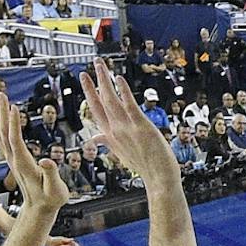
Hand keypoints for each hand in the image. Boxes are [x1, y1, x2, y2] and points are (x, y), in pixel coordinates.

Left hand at [0, 93, 68, 220]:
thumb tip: (47, 160)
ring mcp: (10, 159)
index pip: (15, 139)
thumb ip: (51, 174)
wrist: (39, 209)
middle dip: (1, 113)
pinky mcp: (11, 159)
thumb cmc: (51, 199)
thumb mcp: (56, 189)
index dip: (13, 123)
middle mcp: (13, 159)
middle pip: (3, 132)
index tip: (13, 106)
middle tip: (0, 95)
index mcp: (24, 163)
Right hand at [80, 61, 177, 181]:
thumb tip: (94, 139)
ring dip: (104, 80)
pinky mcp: (140, 126)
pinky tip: (119, 78)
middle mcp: (115, 130)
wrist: (159, 180)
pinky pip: (129, 104)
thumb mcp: (121, 155)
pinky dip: (123, 91)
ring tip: (100, 65)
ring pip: (111, 99)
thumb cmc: (145, 168)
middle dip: (93, 82)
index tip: (85, 79)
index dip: (89, 93)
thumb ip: (108, 143)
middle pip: (100, 101)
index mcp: (110, 135)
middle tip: (90, 66)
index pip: (96, 110)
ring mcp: (127, 127)